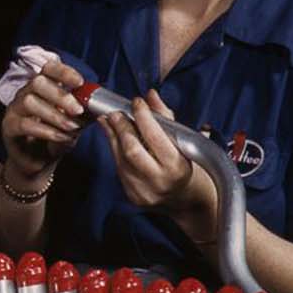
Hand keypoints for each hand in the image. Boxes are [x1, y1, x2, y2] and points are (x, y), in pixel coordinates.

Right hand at [1, 57, 85, 183]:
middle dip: (60, 95)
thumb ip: (83, 114)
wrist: (38, 164)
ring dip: (54, 115)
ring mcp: (14, 110)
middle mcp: (25, 94)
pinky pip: (25, 124)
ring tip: (71, 128)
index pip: (49, 70)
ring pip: (30, 102)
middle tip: (78, 110)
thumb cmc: (54, 140)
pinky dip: (46, 130)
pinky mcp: (9, 127)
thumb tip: (98, 106)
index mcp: (42, 88)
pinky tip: (60, 137)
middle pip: (38, 82)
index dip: (64, 72)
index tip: (80, 82)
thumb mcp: (74, 125)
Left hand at [98, 90, 210, 226]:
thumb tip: (150, 95)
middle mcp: (160, 181)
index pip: (155, 137)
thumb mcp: (182, 141)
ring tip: (109, 120)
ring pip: (121, 159)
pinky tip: (112, 137)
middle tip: (115, 112)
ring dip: (113, 137)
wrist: (183, 197)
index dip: (143, 117)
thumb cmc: (183, 164)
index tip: (137, 102)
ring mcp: (144, 191)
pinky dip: (114, 150)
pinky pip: (119, 168)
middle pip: (132, 150)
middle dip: (121, 127)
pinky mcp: (132, 196)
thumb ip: (165, 117)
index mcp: (177, 166)